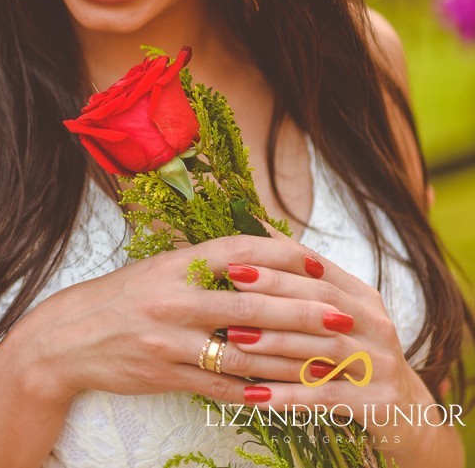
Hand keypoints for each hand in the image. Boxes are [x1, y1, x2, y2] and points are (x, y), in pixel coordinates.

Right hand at [7, 233, 349, 408]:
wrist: (64, 340)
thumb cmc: (117, 298)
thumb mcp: (156, 269)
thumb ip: (202, 264)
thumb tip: (259, 254)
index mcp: (174, 265)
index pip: (240, 251)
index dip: (285, 255)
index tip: (320, 262)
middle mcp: (173, 300)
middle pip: (253, 305)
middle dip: (304, 312)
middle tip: (343, 318)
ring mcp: (170, 341)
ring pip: (246, 352)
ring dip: (293, 360)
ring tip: (330, 362)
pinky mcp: (167, 375)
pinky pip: (222, 386)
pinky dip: (258, 390)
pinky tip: (288, 393)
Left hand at [218, 232, 447, 460]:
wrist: (406, 411)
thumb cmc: (353, 353)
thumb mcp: (336, 313)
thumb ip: (301, 280)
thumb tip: (256, 227)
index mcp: (362, 297)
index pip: (318, 271)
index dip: (276, 263)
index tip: (234, 260)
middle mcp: (376, 324)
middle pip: (322, 302)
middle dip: (273, 293)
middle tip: (231, 288)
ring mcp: (381, 363)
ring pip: (324, 347)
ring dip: (277, 342)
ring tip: (236, 339)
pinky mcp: (379, 400)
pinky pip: (327, 396)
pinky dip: (290, 395)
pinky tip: (256, 396)